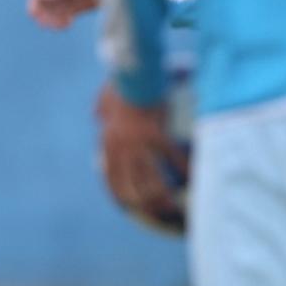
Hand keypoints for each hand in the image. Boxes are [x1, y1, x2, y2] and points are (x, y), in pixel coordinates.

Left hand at [98, 90, 185, 221]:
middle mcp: (122, 147)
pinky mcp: (157, 135)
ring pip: (151, 178)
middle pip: (133, 185)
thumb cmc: (121, 83)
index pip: (112, 177)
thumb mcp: (104, 98)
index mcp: (109, 141)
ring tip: (172, 204)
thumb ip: (100, 109)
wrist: (133, 73)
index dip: (121, 194)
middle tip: (157, 212)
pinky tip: (190, 177)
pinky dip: (182, 169)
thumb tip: (95, 115)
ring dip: (163, 194)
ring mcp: (139, 143)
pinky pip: (171, 158)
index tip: (131, 206)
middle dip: (145, 202)